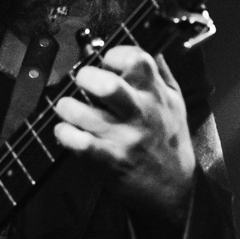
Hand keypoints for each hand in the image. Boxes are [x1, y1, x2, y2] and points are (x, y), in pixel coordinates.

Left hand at [54, 46, 195, 221]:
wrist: (176, 189)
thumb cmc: (170, 141)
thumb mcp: (175, 103)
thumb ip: (161, 75)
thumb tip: (151, 49)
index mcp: (156, 95)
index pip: (137, 59)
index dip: (115, 54)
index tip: (106, 62)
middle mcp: (141, 113)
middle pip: (109, 85)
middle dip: (85, 77)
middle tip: (81, 82)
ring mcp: (125, 137)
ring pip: (84, 113)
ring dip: (67, 107)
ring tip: (67, 108)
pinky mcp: (111, 161)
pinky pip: (81, 144)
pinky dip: (65, 135)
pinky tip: (64, 132)